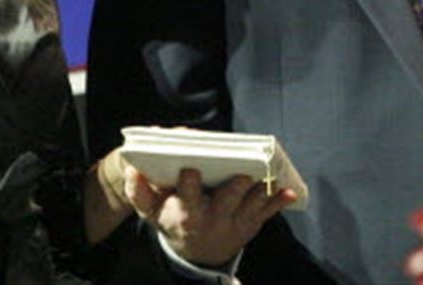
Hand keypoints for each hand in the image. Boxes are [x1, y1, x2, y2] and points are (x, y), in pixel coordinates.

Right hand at [125, 165, 296, 266]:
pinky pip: (268, 212)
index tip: (190, 167)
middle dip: (234, 187)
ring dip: (262, 190)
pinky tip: (289, 191)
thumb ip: (140, 191)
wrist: (196, 255)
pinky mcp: (251, 223)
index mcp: (188, 213)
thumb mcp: (152, 212)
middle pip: (226, 200)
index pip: (188, 197)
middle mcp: (214, 219)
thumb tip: (133, 168)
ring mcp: (235, 222)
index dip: (189, 183)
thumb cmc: (173, 222)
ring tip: (271, 174)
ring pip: (251, 204)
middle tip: (242, 171)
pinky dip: (279, 201)